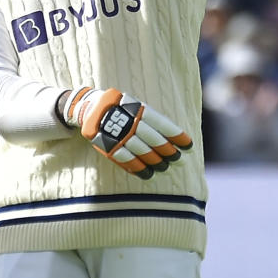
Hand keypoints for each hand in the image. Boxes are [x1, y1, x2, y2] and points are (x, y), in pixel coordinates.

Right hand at [59, 87, 192, 178]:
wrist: (90, 108)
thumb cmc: (119, 107)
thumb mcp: (134, 104)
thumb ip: (149, 117)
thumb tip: (171, 135)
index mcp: (138, 109)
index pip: (162, 124)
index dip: (176, 135)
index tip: (188, 145)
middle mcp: (129, 122)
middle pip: (154, 139)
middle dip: (168, 151)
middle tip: (178, 159)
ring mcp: (118, 135)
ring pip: (142, 151)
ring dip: (156, 161)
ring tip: (165, 167)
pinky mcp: (108, 146)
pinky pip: (126, 159)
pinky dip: (138, 167)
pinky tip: (148, 173)